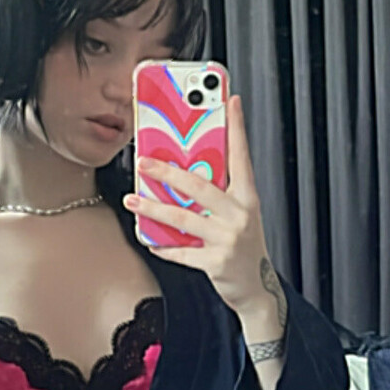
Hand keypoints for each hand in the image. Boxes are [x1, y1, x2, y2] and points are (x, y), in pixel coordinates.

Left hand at [121, 91, 274, 317]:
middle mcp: (240, 214)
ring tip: (132, 199)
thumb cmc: (243, 246)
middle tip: (143, 161)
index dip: (237, 128)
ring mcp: (228, 239)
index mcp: (247, 197)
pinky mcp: (216, 262)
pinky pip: (181, 251)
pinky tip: (148, 239)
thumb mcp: (238, 214)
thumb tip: (184, 169)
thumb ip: (219, 193)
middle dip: (168, 171)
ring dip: (153, 208)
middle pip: (200, 186)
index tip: (231, 101)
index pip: (242, 156)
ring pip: (183, 218)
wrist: (257, 288)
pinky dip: (163, 246)